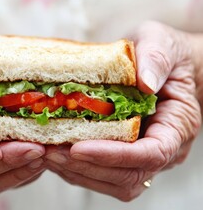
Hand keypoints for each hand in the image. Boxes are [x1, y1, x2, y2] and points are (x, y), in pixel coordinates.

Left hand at [45, 21, 201, 200]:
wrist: (165, 67)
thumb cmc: (164, 54)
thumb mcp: (162, 44)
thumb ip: (157, 59)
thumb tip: (145, 83)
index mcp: (176, 124)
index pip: (151, 154)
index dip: (114, 154)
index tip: (78, 147)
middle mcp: (163, 148)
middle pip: (128, 176)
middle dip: (87, 166)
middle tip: (51, 152)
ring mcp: (143, 155)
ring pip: (113, 182)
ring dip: (78, 172)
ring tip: (48, 154)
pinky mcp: (125, 155)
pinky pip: (103, 175)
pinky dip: (77, 169)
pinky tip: (56, 154)